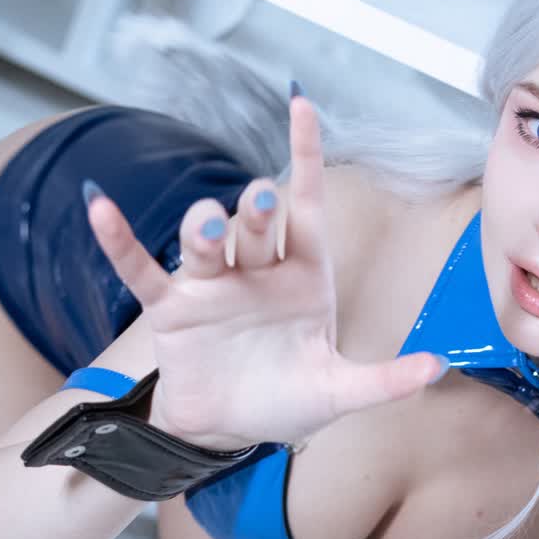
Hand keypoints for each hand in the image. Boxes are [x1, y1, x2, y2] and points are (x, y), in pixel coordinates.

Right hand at [81, 93, 446, 448]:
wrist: (229, 431)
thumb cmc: (285, 401)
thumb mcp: (338, 393)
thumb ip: (383, 380)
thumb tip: (438, 367)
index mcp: (303, 276)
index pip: (307, 205)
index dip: (305, 155)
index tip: (301, 106)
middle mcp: (257, 270)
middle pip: (256, 223)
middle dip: (255, 208)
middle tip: (259, 200)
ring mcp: (212, 286)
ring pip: (205, 239)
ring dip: (204, 228)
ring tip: (208, 230)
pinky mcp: (172, 310)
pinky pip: (142, 269)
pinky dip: (119, 241)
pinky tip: (100, 209)